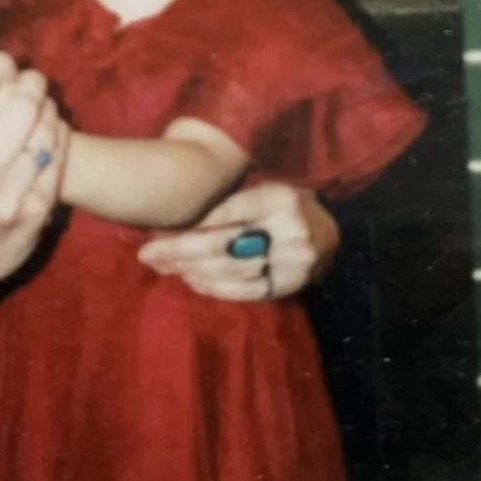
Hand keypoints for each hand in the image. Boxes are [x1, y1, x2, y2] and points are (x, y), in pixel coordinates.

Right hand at [0, 27, 62, 294]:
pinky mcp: (35, 215)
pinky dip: (57, 138)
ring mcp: (8, 198)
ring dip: (47, 108)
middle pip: (21, 103)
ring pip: (45, 130)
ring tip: (40, 106)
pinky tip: (50, 133)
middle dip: (29, 82)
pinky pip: (57, 161)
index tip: (0, 63)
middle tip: (29, 81)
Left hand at [136, 181, 337, 301]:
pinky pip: (248, 291)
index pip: (226, 213)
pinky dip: (216, 288)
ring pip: (233, 271)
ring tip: (164, 267)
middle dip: (182, 251)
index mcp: (280, 198)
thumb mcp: (263, 188)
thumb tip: (176, 208)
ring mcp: (294, 262)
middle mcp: (290, 230)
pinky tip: (193, 281)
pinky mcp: (292, 285)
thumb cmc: (285, 205)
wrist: (332, 233)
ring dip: (194, 271)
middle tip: (149, 254)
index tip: (157, 229)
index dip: (190, 224)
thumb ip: (229, 198)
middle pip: (226, 245)